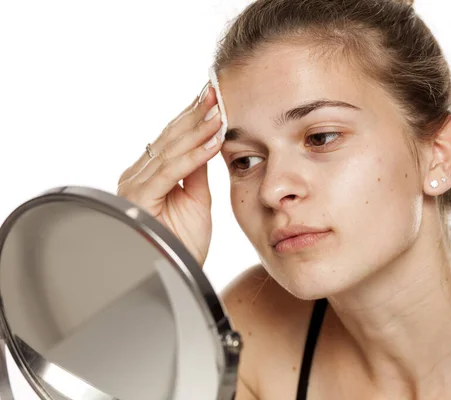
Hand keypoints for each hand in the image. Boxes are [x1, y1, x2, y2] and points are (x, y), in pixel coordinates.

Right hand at [117, 86, 222, 265]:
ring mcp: (136, 185)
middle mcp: (138, 175)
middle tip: (216, 90)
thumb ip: (197, 172)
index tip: (214, 96)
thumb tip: (208, 143)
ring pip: (171, 149)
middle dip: (195, 113)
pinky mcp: (140, 198)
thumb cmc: (184, 242)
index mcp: (150, 174)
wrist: (174, 275)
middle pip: (170, 137)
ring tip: (218, 109)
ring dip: (197, 129)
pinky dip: (193, 156)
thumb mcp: (197, 200)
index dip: (195, 117)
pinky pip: (171, 172)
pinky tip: (212, 141)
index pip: (174, 138)